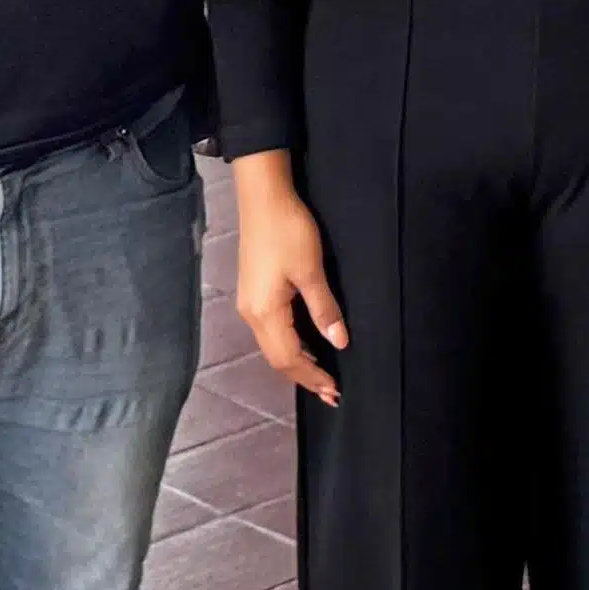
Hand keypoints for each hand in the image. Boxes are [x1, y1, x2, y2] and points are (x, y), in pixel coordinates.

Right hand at [232, 155, 344, 407]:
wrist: (263, 198)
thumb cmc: (289, 231)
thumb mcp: (311, 271)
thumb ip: (324, 309)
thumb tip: (339, 343)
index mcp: (265, 313)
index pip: (289, 359)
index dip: (311, 377)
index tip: (334, 391)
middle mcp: (251, 315)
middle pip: (277, 358)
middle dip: (304, 376)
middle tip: (331, 391)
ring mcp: (249, 304)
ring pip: (273, 346)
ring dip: (296, 362)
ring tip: (321, 374)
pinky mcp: (253, 292)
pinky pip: (271, 332)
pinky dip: (289, 345)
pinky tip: (305, 344)